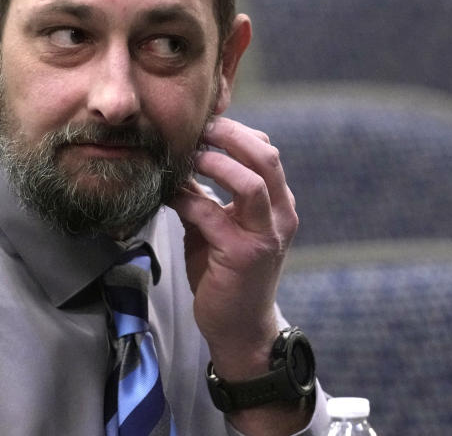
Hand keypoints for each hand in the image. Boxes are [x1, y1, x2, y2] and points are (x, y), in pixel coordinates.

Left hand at [169, 116, 298, 379]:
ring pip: (250, 182)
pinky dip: (189, 199)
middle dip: (229, 135)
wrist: (240, 327)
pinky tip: (171, 195)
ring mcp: (265, 236)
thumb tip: (178, 161)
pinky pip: (213, 215)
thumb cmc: (227, 274)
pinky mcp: (243, 255)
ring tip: (189, 157)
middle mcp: (280, 215)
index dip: (235, 130)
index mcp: (279, 203)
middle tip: (197, 128)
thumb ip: (209, 195)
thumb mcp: (223, 226)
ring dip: (216, 163)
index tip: (202, 123)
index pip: (266, 150)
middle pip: (266, 156)